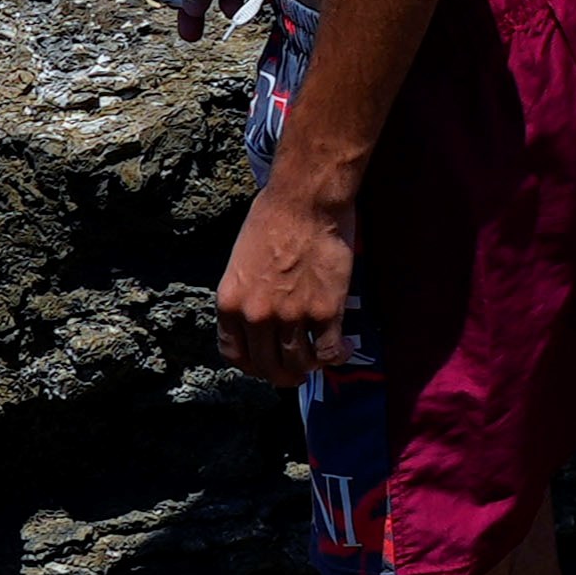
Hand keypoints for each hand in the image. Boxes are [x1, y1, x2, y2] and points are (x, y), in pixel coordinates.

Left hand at [215, 171, 364, 386]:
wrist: (305, 200)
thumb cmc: (273, 218)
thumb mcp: (240, 262)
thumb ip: (246, 296)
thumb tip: (258, 321)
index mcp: (230, 304)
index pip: (234, 355)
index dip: (252, 365)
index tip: (264, 363)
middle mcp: (257, 316)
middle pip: (267, 367)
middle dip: (282, 374)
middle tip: (295, 370)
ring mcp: (291, 317)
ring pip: (298, 364)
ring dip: (310, 368)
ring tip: (320, 359)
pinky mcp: (325, 312)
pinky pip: (329, 351)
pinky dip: (338, 356)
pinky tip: (345, 348)